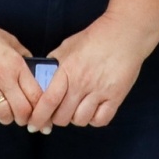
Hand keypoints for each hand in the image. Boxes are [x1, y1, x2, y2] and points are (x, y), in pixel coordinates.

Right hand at [0, 10, 42, 125]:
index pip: (36, 95)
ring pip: (5, 117)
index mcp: (16, 64)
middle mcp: (3, 78)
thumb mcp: (8, 40)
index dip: (40, 107)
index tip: (38, 109)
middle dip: (25, 117)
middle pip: (23, 111)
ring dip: (7, 116)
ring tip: (5, 109)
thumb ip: (23, 56)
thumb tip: (34, 71)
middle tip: (23, 115)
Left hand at [25, 14, 151, 130]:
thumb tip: (40, 79)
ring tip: (76, 109)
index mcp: (67, 69)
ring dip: (75, 118)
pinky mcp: (116, 96)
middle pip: (62, 116)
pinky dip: (94, 119)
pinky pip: (100, 120)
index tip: (33, 124)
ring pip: (80, 120)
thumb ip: (54, 63)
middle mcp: (82, 82)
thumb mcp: (68, 45)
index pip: (48, 101)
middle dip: (56, 119)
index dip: (38, 117)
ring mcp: (100, 91)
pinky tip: (92, 110)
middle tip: (57, 113)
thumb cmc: (96, 37)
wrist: (125, 33)